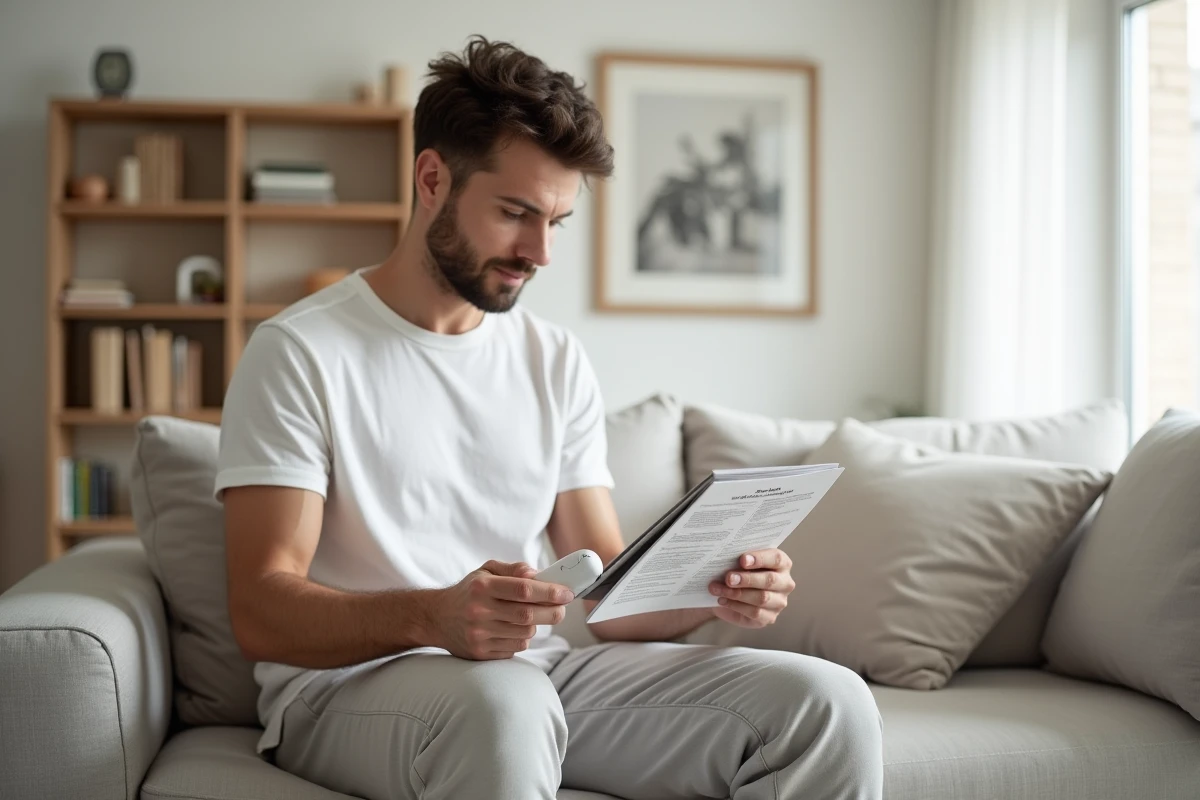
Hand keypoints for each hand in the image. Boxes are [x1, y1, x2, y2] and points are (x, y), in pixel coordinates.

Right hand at [432, 560, 572, 659]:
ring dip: (535, 626)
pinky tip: (511, 630)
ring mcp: (479, 635)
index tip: (567, 593)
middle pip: (528, 615)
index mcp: (482, 586)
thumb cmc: (469, 591)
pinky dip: (521, 638)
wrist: (436, 618)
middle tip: (561, 609)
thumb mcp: (486, 571)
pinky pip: (515, 648)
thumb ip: (514, 569)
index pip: (523, 589)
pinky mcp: (480, 653)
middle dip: (552, 612)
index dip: (550, 592)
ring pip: (525, 633)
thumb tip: (539, 575)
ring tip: (527, 617)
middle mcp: (479, 611)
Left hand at [708, 549, 794, 628]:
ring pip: (761, 598)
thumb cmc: (739, 570)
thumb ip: (739, 558)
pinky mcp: (769, 617)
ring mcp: (779, 602)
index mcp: (782, 564)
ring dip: (736, 593)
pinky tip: (722, 600)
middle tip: (729, 578)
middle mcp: (785, 583)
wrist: (730, 592)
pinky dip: (735, 606)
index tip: (742, 559)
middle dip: (747, 579)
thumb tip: (726, 558)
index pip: (776, 558)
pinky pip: (754, 613)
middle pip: (770, 580)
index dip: (760, 559)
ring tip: (718, 589)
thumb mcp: (739, 561)